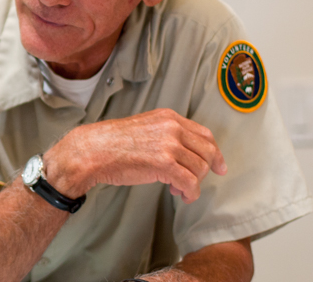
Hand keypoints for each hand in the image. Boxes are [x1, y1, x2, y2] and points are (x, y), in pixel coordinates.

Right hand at [43, 108, 226, 202]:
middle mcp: (173, 128)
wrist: (94, 150)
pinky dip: (190, 193)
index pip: (205, 134)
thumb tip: (185, 152)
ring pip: (200, 169)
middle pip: (207, 151)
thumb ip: (167, 134)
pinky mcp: (165, 163)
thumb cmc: (114, 143)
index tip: (218, 165)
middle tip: (200, 181)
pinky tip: (181, 195)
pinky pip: (190, 182)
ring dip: (194, 184)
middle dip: (209, 169)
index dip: (215, 152)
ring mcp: (170, 145)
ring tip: (180, 189)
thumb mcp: (145, 127)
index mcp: (169, 117)